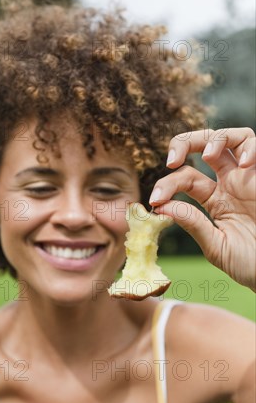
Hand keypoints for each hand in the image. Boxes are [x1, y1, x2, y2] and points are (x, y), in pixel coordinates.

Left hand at [149, 128, 255, 291]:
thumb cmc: (251, 264)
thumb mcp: (216, 246)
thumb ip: (193, 224)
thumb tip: (161, 206)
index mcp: (215, 199)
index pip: (185, 178)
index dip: (167, 185)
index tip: (155, 200)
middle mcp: (231, 183)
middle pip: (205, 146)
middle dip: (184, 143)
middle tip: (171, 161)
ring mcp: (249, 177)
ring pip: (232, 138)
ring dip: (215, 138)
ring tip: (208, 154)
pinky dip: (250, 147)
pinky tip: (244, 162)